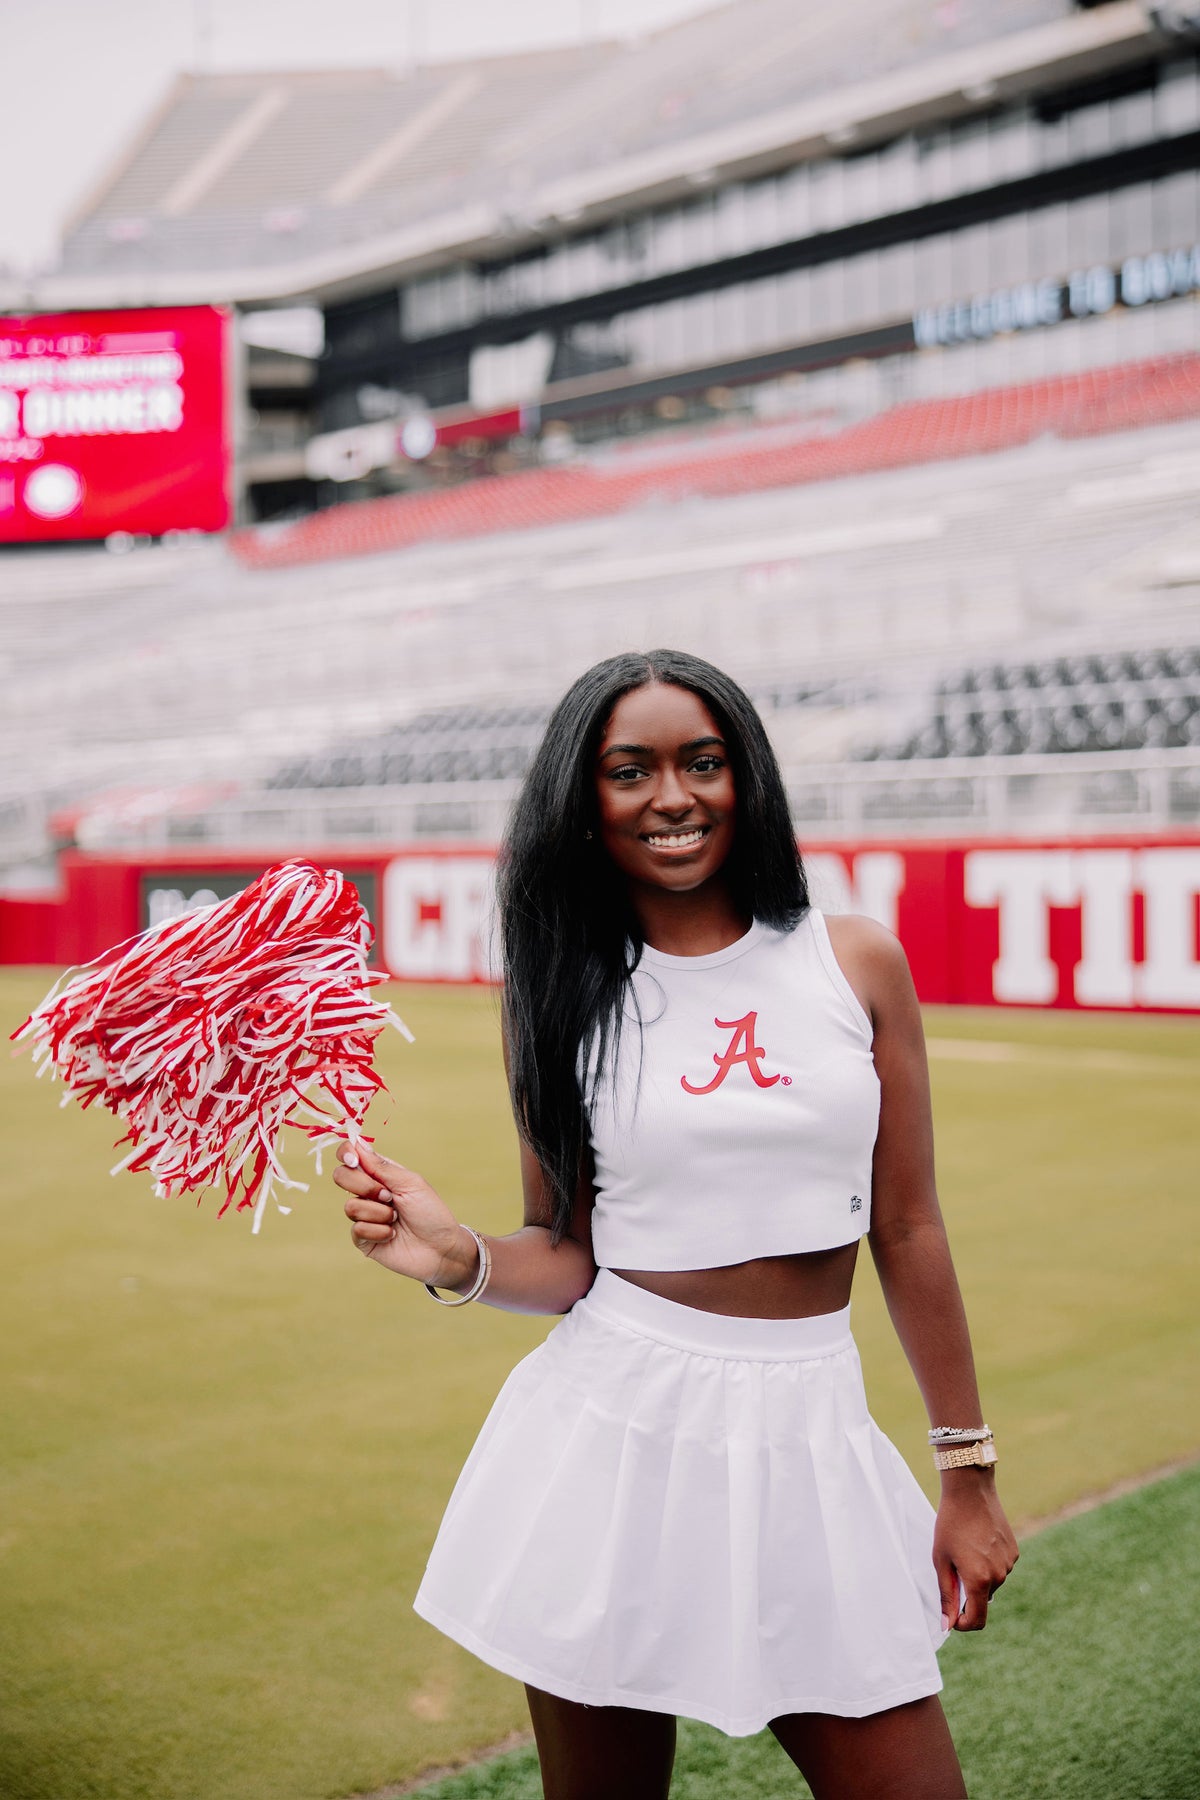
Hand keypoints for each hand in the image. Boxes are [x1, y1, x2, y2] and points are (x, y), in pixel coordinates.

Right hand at [333, 1139, 475, 1288]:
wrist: (441, 1249)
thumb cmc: (431, 1212)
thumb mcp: (410, 1183)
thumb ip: (382, 1167)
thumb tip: (357, 1143)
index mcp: (380, 1174)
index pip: (351, 1155)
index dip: (346, 1153)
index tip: (353, 1159)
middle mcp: (368, 1193)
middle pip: (342, 1177)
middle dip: (364, 1186)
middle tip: (388, 1196)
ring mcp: (364, 1216)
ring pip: (351, 1206)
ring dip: (379, 1213)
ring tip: (396, 1219)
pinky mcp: (364, 1239)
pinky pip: (357, 1229)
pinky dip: (379, 1232)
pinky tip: (393, 1235)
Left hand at [933, 1475, 1018, 1631]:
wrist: (970, 1491)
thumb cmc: (950, 1524)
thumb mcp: (941, 1560)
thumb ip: (946, 1595)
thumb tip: (948, 1624)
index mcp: (979, 1580)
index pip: (977, 1620)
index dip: (963, 1624)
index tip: (952, 1617)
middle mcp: (999, 1576)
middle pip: (982, 1600)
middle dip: (967, 1593)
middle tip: (952, 1567)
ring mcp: (1009, 1563)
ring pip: (992, 1583)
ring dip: (978, 1576)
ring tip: (965, 1550)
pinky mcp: (1014, 1552)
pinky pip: (999, 1567)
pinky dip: (988, 1563)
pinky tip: (978, 1542)